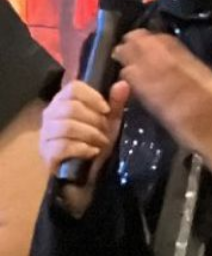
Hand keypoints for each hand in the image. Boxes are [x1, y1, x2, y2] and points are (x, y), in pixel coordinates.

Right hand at [39, 80, 129, 216]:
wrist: (91, 171)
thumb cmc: (98, 141)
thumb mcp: (111, 121)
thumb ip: (116, 102)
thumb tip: (122, 84)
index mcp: (64, 101)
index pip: (73, 88)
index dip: (92, 97)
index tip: (106, 110)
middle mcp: (50, 114)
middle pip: (70, 108)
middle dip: (94, 120)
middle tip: (105, 131)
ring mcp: (45, 135)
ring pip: (66, 127)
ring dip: (90, 135)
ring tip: (100, 142)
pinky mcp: (46, 154)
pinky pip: (62, 146)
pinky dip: (82, 148)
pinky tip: (92, 152)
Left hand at [113, 23, 211, 188]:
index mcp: (208, 86)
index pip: (184, 63)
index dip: (167, 48)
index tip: (153, 34)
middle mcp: (190, 96)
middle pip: (164, 72)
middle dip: (146, 54)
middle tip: (130, 36)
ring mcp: (177, 109)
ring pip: (155, 84)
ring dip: (138, 67)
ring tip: (123, 51)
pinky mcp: (169, 120)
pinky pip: (152, 101)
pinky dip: (140, 87)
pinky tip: (128, 76)